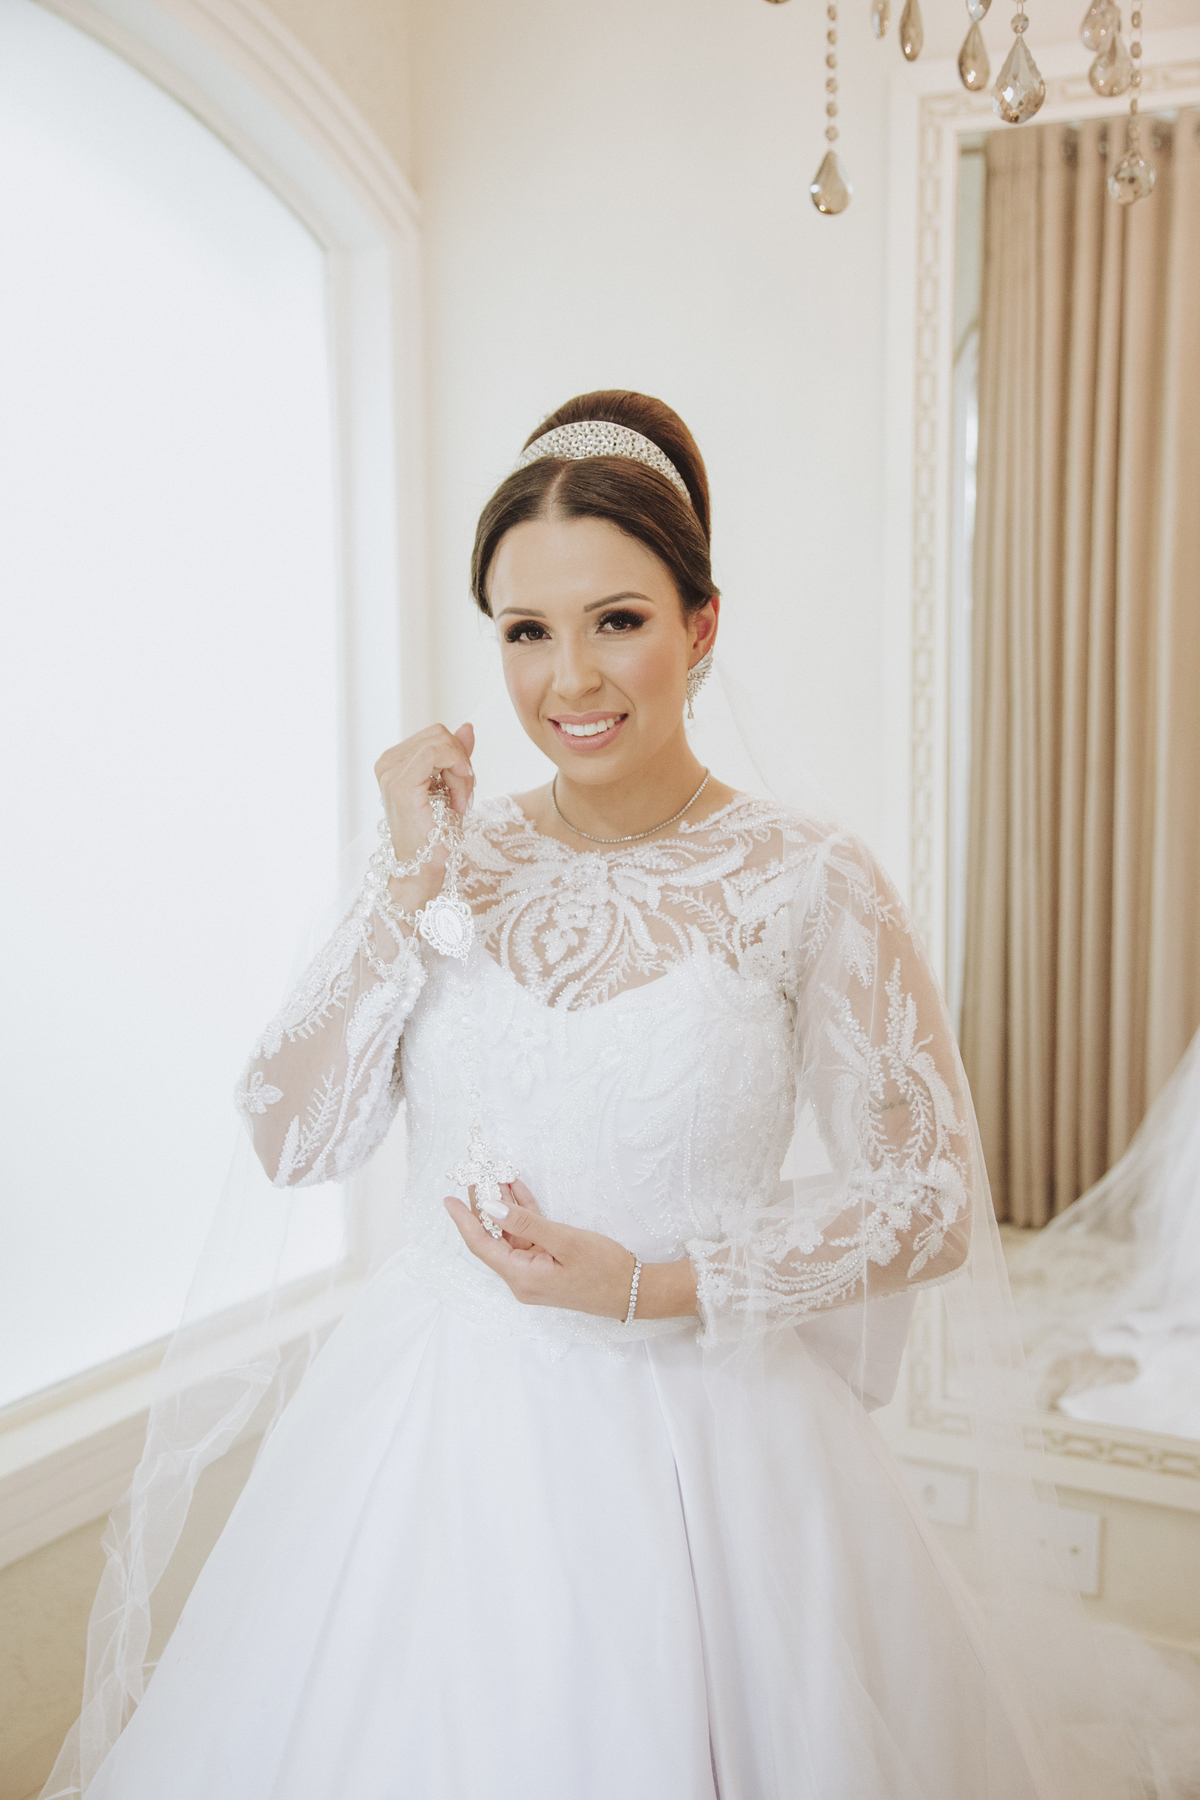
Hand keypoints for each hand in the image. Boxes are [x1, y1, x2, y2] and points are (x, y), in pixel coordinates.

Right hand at [374, 722, 474, 908]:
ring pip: (442, 743)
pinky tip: (460, 801)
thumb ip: (457, 756)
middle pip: (440, 734)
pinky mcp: (400, 784)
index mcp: (395, 761)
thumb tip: (467, 727)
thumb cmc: (435, 834)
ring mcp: (390, 772)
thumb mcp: (452, 787)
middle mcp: (387, 763)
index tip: (465, 785)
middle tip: (465, 795)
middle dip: (462, 762)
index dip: (459, 755)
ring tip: (460, 803)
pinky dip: (458, 775)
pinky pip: (437, 753)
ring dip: (461, 773)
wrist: (422, 869)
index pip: (436, 735)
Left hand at [443, 1179, 697, 1320]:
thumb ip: (526, 1223)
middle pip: (494, 1238)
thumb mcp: (566, 1241)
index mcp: (522, 1277)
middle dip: (483, 1207)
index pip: (481, 1245)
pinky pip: (528, 1238)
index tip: (448, 1198)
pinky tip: (517, 1191)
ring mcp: (535, 1273)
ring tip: (494, 1176)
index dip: (463, 1220)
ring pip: (510, 1235)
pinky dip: (524, 1215)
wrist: (637, 1293)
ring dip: (504, 1207)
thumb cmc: (605, 1269)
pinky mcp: (547, 1267)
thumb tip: (490, 1208)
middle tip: (475, 1176)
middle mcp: (522, 1279)